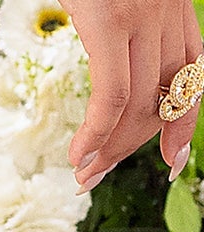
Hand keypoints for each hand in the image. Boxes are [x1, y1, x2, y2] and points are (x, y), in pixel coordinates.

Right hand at [67, 0, 202, 188]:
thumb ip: (119, 16)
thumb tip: (108, 51)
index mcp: (172, 0)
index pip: (191, 75)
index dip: (182, 124)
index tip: (171, 160)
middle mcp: (168, 6)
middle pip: (164, 98)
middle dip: (132, 147)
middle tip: (96, 175)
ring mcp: (143, 13)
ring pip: (141, 104)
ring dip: (110, 150)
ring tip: (83, 174)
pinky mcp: (111, 20)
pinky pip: (113, 94)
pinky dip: (96, 133)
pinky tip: (79, 154)